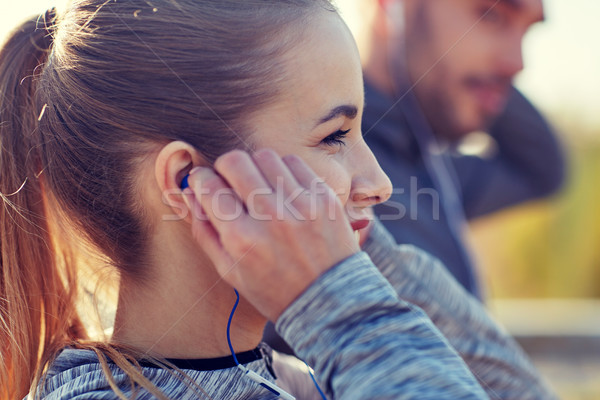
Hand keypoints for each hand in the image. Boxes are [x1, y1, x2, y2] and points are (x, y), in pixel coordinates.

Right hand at [183, 149, 359, 320]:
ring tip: (259, 185)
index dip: (200, 179)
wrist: (329, 300)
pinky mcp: (323, 198)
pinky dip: (282, 170)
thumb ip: (204, 230)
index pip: (209, 186)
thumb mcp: (230, 270)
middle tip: (229, 179)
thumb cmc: (274, 289)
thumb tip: (188, 193)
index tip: (203, 180)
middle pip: (235, 161)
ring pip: (264, 156)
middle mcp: (271, 218)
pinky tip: (282, 188)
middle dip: (225, 167)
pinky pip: (294, 162)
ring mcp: (300, 205)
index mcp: (242, 239)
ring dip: (255, 166)